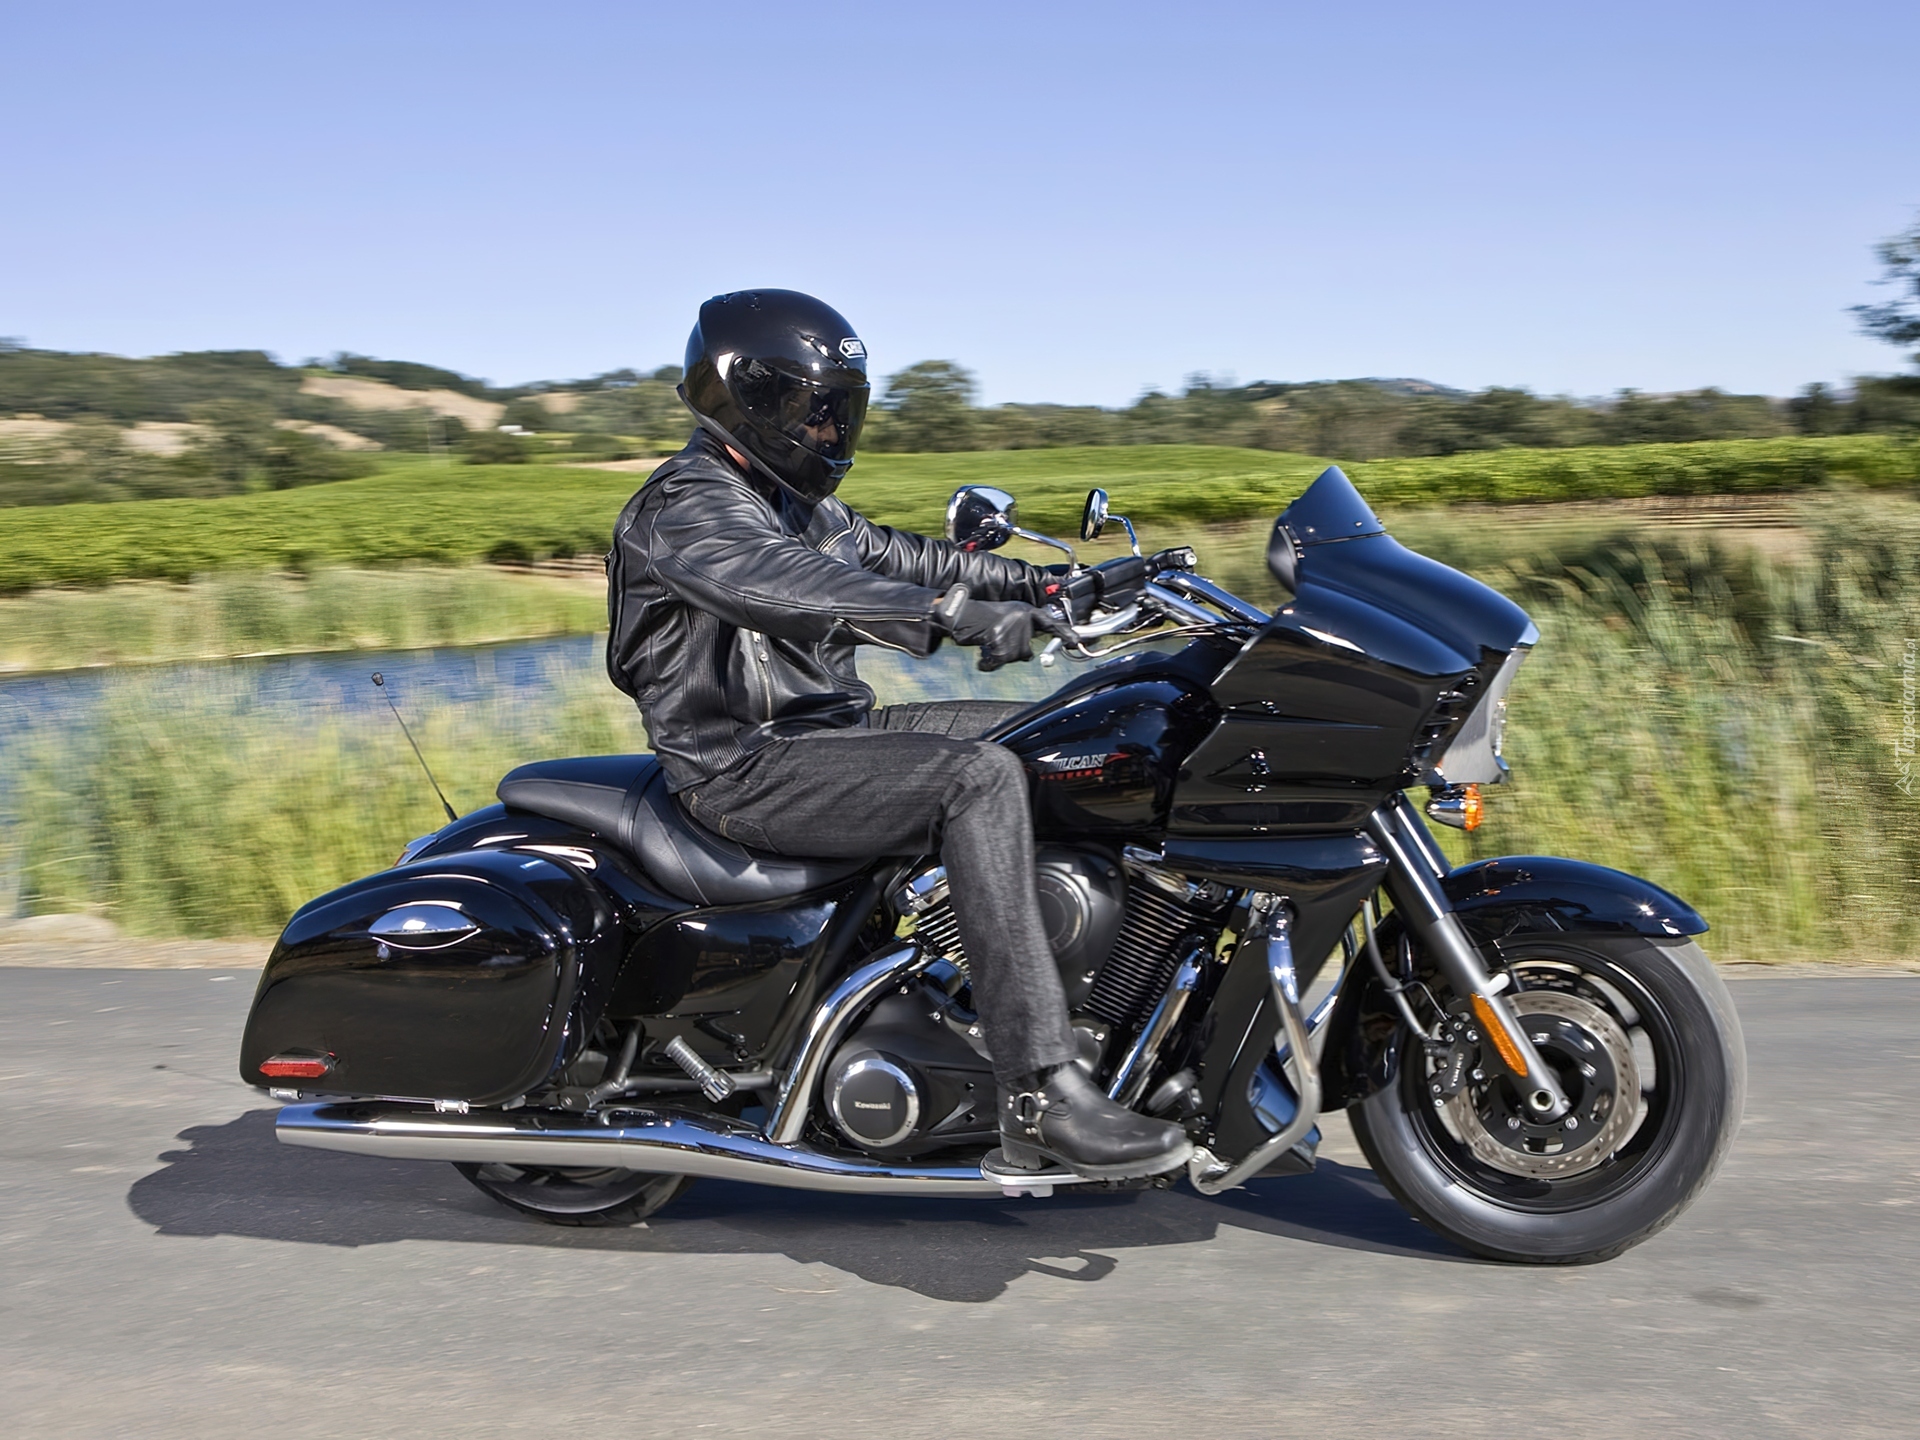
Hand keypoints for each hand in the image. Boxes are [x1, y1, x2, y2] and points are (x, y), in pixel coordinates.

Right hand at [936, 591, 1073, 670]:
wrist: (960, 613)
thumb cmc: (981, 618)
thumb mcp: (1008, 619)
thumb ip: (1024, 632)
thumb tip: (1030, 655)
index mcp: (1026, 612)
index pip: (1050, 624)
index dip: (1064, 634)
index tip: (1076, 643)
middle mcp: (1023, 619)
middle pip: (1025, 652)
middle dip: (1011, 653)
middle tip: (996, 641)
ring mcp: (1012, 630)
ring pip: (1012, 658)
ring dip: (999, 656)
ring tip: (987, 642)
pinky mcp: (1000, 641)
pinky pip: (997, 662)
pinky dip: (987, 662)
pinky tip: (982, 652)